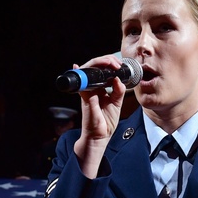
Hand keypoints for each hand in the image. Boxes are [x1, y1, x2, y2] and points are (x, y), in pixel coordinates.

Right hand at [73, 54, 127, 178]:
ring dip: (98, 64)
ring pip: (88, 72)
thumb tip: (117, 78)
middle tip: (116, 63)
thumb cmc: (106, 122)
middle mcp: (93, 88)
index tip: (119, 64)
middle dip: (106, 61)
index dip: (110, 64)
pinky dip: (79, 74)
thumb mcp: (116, 103)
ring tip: (109, 63)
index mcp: (101, 89)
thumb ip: (118, 90)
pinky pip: (80, 84)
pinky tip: (77, 67)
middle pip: (95, 68)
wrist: (100, 136)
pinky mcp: (84, 98)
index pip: (103, 71)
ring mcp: (87, 92)